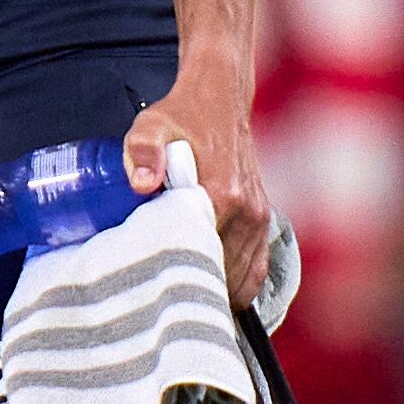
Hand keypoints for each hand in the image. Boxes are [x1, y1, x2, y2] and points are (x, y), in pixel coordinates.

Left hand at [125, 85, 277, 309]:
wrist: (220, 98)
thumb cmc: (181, 115)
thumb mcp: (151, 125)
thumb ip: (142, 151)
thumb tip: (141, 184)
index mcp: (222, 196)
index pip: (203, 260)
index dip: (178, 282)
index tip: (156, 296)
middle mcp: (247, 212)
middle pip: (223, 275)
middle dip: (194, 292)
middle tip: (162, 305)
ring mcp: (259, 218)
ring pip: (243, 278)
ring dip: (216, 290)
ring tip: (183, 299)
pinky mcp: (263, 219)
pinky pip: (258, 268)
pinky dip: (238, 285)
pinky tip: (214, 291)